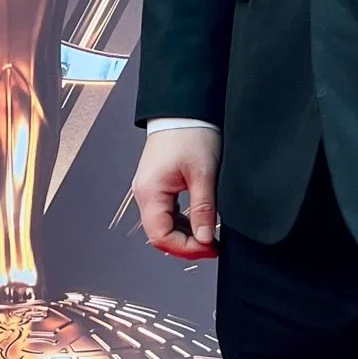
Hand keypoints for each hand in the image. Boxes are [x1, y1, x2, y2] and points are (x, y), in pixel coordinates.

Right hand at [132, 127, 222, 259]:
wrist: (185, 109)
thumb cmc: (190, 133)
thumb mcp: (203, 174)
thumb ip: (203, 209)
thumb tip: (204, 238)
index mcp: (150, 192)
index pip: (161, 236)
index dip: (187, 249)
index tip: (210, 248)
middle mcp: (145, 193)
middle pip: (160, 234)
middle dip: (186, 245)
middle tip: (212, 246)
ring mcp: (150, 189)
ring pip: (164, 226)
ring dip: (185, 235)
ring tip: (208, 236)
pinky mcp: (158, 185)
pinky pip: (167, 213)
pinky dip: (182, 223)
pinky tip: (200, 222)